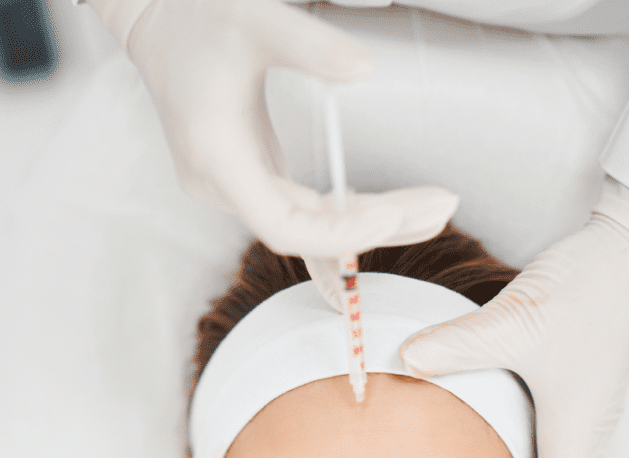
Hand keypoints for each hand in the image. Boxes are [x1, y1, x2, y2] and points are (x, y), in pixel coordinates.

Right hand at [85, 0, 457, 256]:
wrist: (157, 21)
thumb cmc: (197, 18)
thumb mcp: (256, 19)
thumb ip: (310, 46)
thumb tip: (365, 68)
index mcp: (217, 160)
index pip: (283, 227)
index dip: (337, 234)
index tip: (390, 217)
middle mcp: (223, 187)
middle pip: (307, 232)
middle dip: (375, 226)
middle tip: (441, 210)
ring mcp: (235, 189)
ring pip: (309, 224)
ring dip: (369, 221)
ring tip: (430, 211)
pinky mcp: (249, 180)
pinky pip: (301, 214)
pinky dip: (342, 222)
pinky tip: (381, 232)